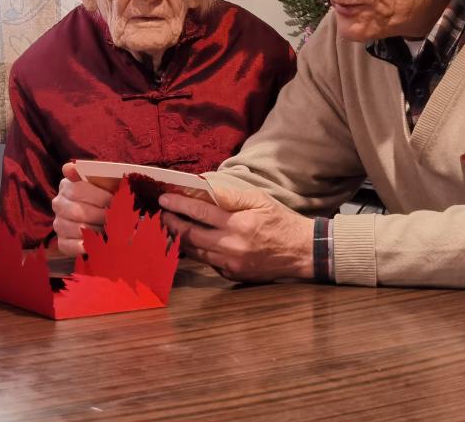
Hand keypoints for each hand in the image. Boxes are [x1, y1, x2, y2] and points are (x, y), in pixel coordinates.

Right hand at [50, 163, 113, 256]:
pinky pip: (69, 246)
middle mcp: (58, 204)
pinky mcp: (62, 242)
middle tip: (115, 218)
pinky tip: (96, 244)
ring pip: (77, 229)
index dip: (99, 197)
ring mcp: (58, 224)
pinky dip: (84, 246)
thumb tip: (68, 168)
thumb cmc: (106, 196)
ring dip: (97, 231)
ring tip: (110, 229)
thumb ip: (91, 171)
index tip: (114, 201)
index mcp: (66, 186)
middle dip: (101, 216)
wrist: (105, 215)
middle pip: (78, 212)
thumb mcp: (103, 181)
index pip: (78, 190)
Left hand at [158, 187, 313, 280]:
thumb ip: (230, 196)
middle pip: (190, 235)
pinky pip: (207, 262)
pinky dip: (196, 251)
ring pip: (194, 252)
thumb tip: (204, 189)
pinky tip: (189, 242)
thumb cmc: (280, 221)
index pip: (200, 212)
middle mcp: (232, 246)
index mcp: (239, 224)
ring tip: (170, 226)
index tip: (164, 199)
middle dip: (172, 223)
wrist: (302, 252)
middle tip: (162, 214)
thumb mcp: (259, 200)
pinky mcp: (232, 275)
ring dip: (179, 239)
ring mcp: (231, 264)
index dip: (179, 205)